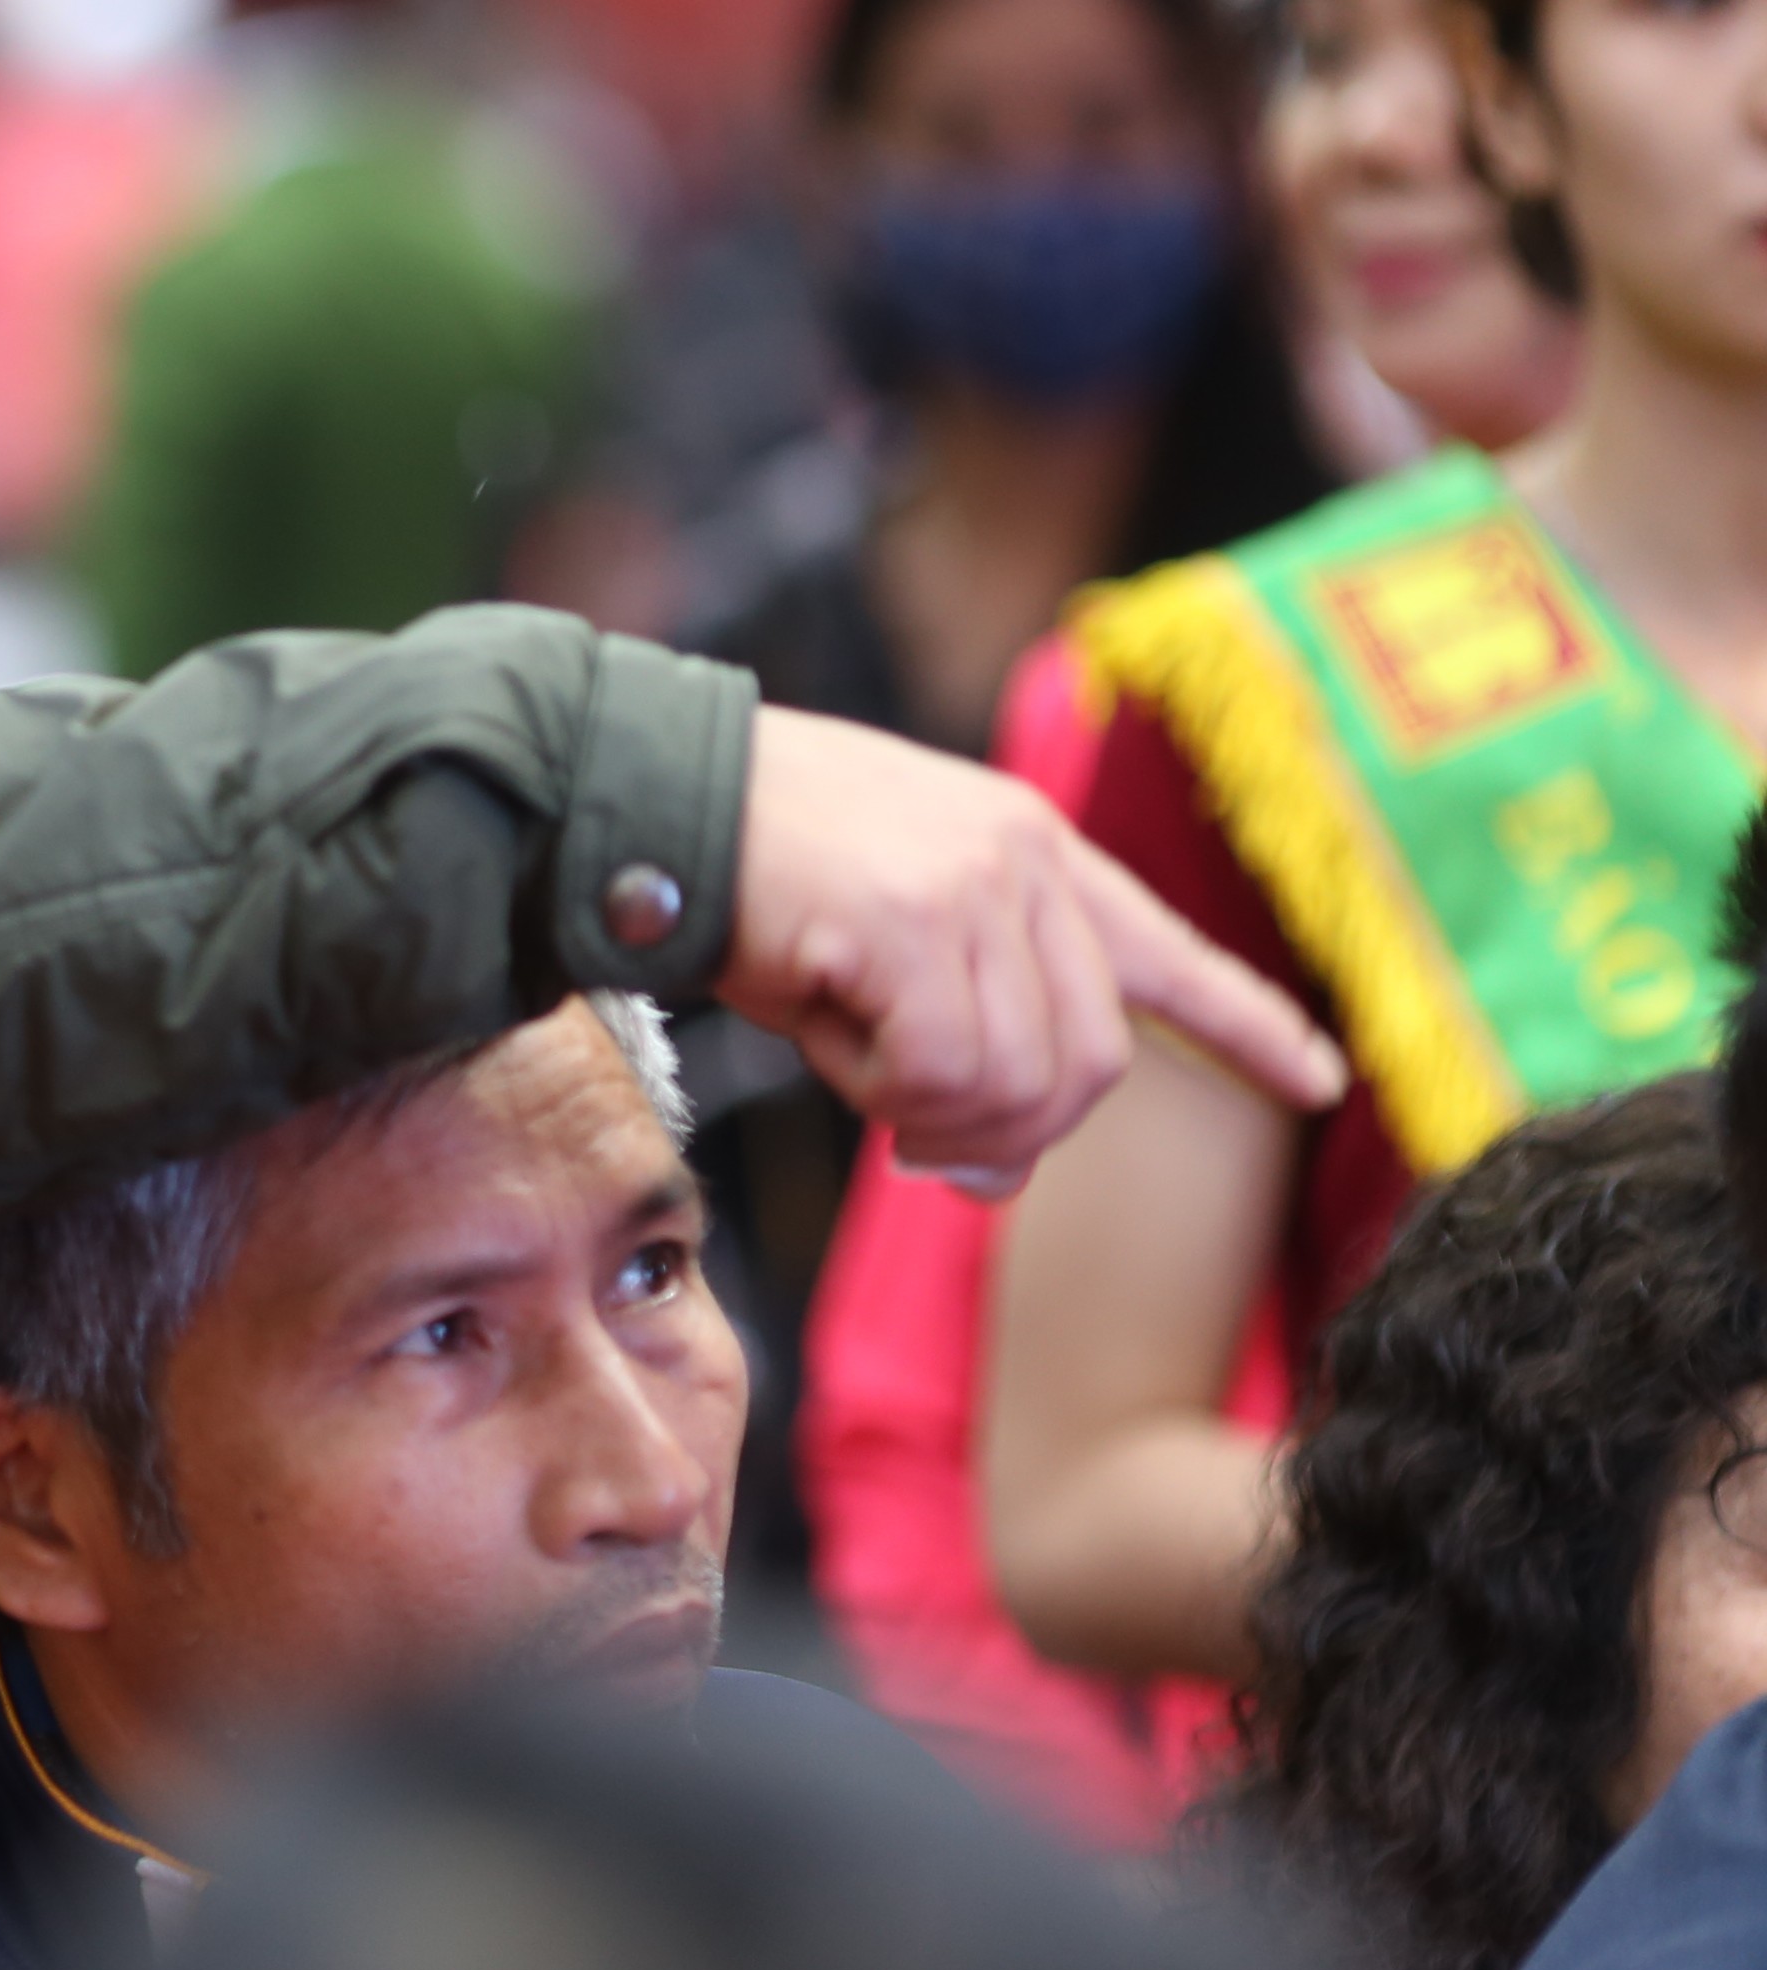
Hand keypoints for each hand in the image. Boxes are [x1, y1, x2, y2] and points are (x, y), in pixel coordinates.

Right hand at [723, 706, 1345, 1188]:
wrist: (651, 797)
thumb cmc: (746, 874)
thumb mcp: (877, 948)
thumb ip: (960, 1033)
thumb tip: (995, 1171)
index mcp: (1029, 850)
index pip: (1163, 951)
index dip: (1245, 1026)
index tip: (1319, 1080)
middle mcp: (1024, 858)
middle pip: (1093, 1063)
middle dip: (1012, 1130)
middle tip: (917, 1137)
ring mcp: (975, 885)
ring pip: (1021, 1078)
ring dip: (935, 1116)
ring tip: (858, 1074)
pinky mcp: (913, 921)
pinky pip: (943, 1068)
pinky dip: (886, 1090)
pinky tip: (833, 1041)